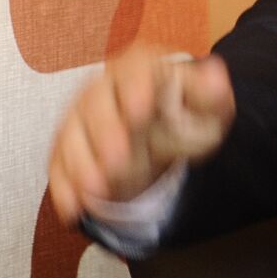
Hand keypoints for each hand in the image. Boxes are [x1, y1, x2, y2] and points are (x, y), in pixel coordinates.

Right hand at [47, 45, 235, 224]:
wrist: (159, 124)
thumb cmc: (184, 110)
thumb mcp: (206, 104)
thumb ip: (210, 94)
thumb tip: (217, 80)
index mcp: (140, 69)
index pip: (135, 71)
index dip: (136, 89)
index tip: (141, 109)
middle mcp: (104, 88)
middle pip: (97, 104)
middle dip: (105, 132)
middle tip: (118, 160)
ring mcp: (80, 117)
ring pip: (72, 135)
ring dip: (82, 163)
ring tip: (96, 188)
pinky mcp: (67, 147)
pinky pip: (59, 165)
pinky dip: (63, 187)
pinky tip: (73, 208)